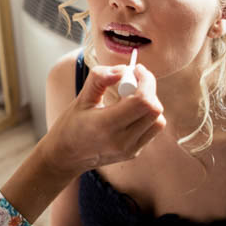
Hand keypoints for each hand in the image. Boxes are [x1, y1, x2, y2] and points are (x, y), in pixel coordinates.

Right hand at [39, 63, 165, 175]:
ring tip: (130, 98)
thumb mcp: (81, 99)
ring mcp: (130, 149)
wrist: (66, 156)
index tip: (136, 70)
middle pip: (154, 109)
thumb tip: (122, 69)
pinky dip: (147, 115)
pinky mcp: (134, 152)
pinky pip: (152, 129)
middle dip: (148, 88)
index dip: (145, 81)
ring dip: (149, 103)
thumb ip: (99, 79)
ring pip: (158, 120)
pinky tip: (130, 111)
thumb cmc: (70, 125)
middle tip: (133, 80)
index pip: (143, 101)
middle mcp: (121, 141)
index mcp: (105, 125)